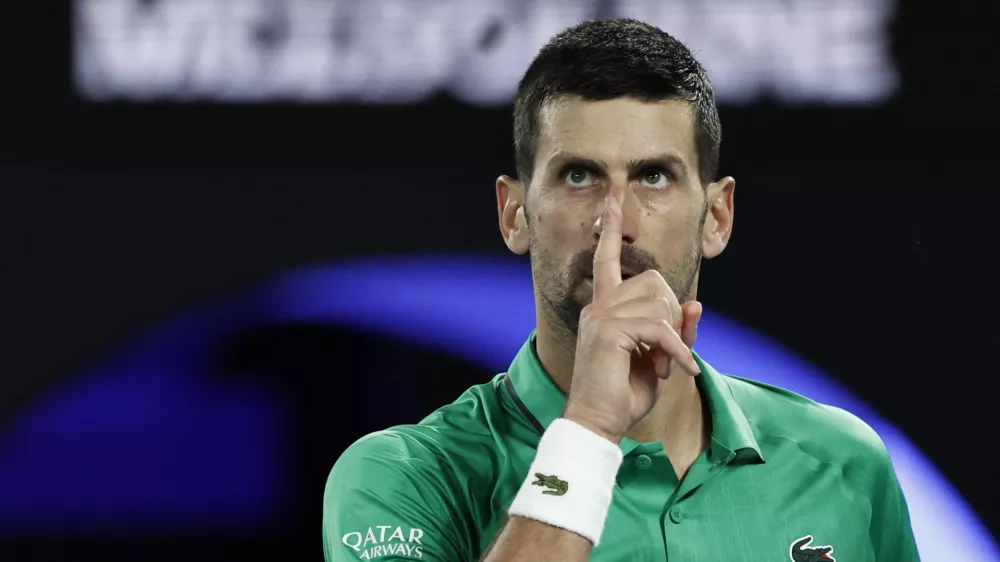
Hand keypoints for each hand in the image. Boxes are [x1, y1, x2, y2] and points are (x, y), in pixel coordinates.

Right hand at [563, 197, 702, 443]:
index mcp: (604, 307)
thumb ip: (675, 331)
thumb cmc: (623, 394)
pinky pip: (660, 328)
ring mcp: (601, 316)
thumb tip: (695, 302)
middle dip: (673, 314)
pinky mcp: (608, 331)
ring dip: (674, 339)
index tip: (613, 195)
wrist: (598, 422)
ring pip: (661, 304)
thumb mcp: (659, 359)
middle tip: (669, 350)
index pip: (606, 258)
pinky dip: (677, 352)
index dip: (611, 227)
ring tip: (667, 365)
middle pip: (654, 281)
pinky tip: (679, 372)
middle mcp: (599, 306)